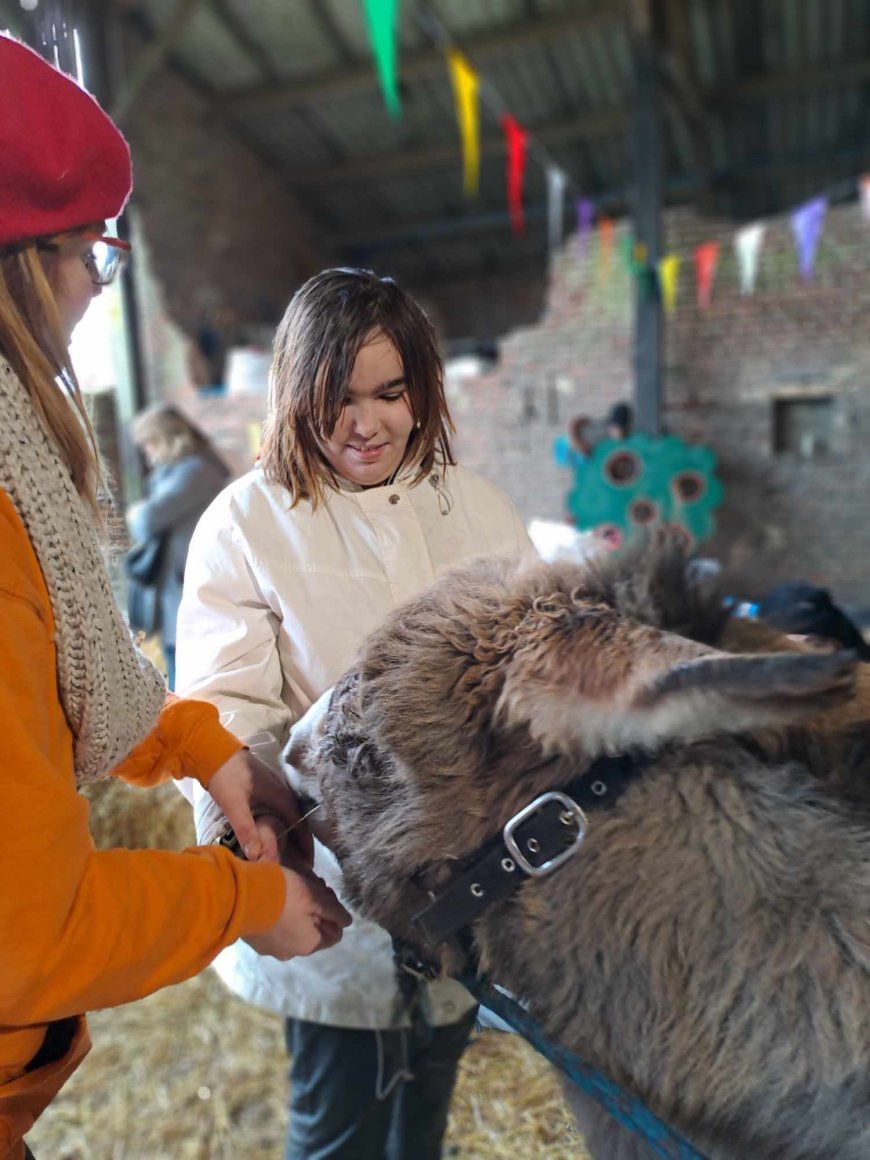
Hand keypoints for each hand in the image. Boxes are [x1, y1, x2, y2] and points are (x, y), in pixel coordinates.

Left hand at [207, 749, 314, 865]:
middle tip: (304, 860)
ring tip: (294, 849)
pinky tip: (278, 829)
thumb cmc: (225, 777)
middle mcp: (281, 789)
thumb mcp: (234, 805)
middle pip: (298, 817)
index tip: (309, 861)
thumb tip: (257, 856)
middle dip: (302, 838)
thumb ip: (245, 829)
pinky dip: (285, 821)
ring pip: (289, 811)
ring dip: (294, 830)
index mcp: (279, 794)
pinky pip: (281, 807)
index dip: (305, 842)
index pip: (299, 821)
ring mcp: (274, 785)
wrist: (213, 751)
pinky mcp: (264, 785)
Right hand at [244, 867, 350, 958]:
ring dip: (297, 913)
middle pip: (313, 931)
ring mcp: (270, 949)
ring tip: (292, 890)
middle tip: (310, 887)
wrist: (239, 895)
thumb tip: (348, 922)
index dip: (333, 912)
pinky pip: (275, 929)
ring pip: (294, 930)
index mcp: (309, 945)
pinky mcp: (254, 940)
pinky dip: (279, 916)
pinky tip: (274, 900)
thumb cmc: (283, 894)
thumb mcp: (315, 897)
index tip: (324, 893)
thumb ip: (334, 911)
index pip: (334, 934)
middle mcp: (291, 953)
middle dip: (315, 911)